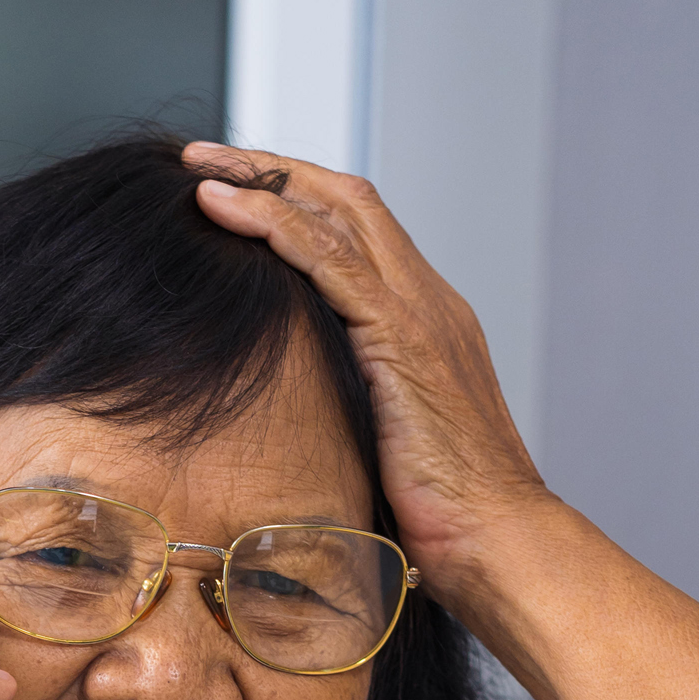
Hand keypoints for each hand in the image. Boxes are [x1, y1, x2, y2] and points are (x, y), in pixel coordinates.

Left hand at [183, 142, 549, 602]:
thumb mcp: (390, 450)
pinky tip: (223, 208)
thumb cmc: (448, 520)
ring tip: (200, 167)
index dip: (298, 201)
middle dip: (272, 168)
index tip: (237, 194)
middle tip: (205, 157)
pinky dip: (273, 224)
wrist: (498, 542)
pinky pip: (329, 258)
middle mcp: (429, 301)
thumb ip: (357, 414)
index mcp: (429, 323)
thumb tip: (304, 430)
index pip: (360, 231)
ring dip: (261, 180)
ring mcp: (419, 313)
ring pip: (335, 211)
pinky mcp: (402, 338)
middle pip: (346, 198)